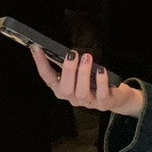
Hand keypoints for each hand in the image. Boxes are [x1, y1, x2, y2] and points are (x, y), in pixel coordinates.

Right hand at [30, 45, 144, 117]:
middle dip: (67, 70)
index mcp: (62, 89)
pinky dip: (101, 82)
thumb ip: (70, 64)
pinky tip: (100, 70)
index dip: (40, 63)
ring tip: (87, 57)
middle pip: (64, 88)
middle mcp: (72, 98)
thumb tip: (62, 49)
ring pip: (81, 92)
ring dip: (83, 74)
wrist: (115, 96)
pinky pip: (101, 95)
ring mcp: (88, 103)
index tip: (37, 48)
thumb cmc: (94, 80)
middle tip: (72, 53)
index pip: (47, 77)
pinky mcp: (104, 104)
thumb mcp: (79, 71)